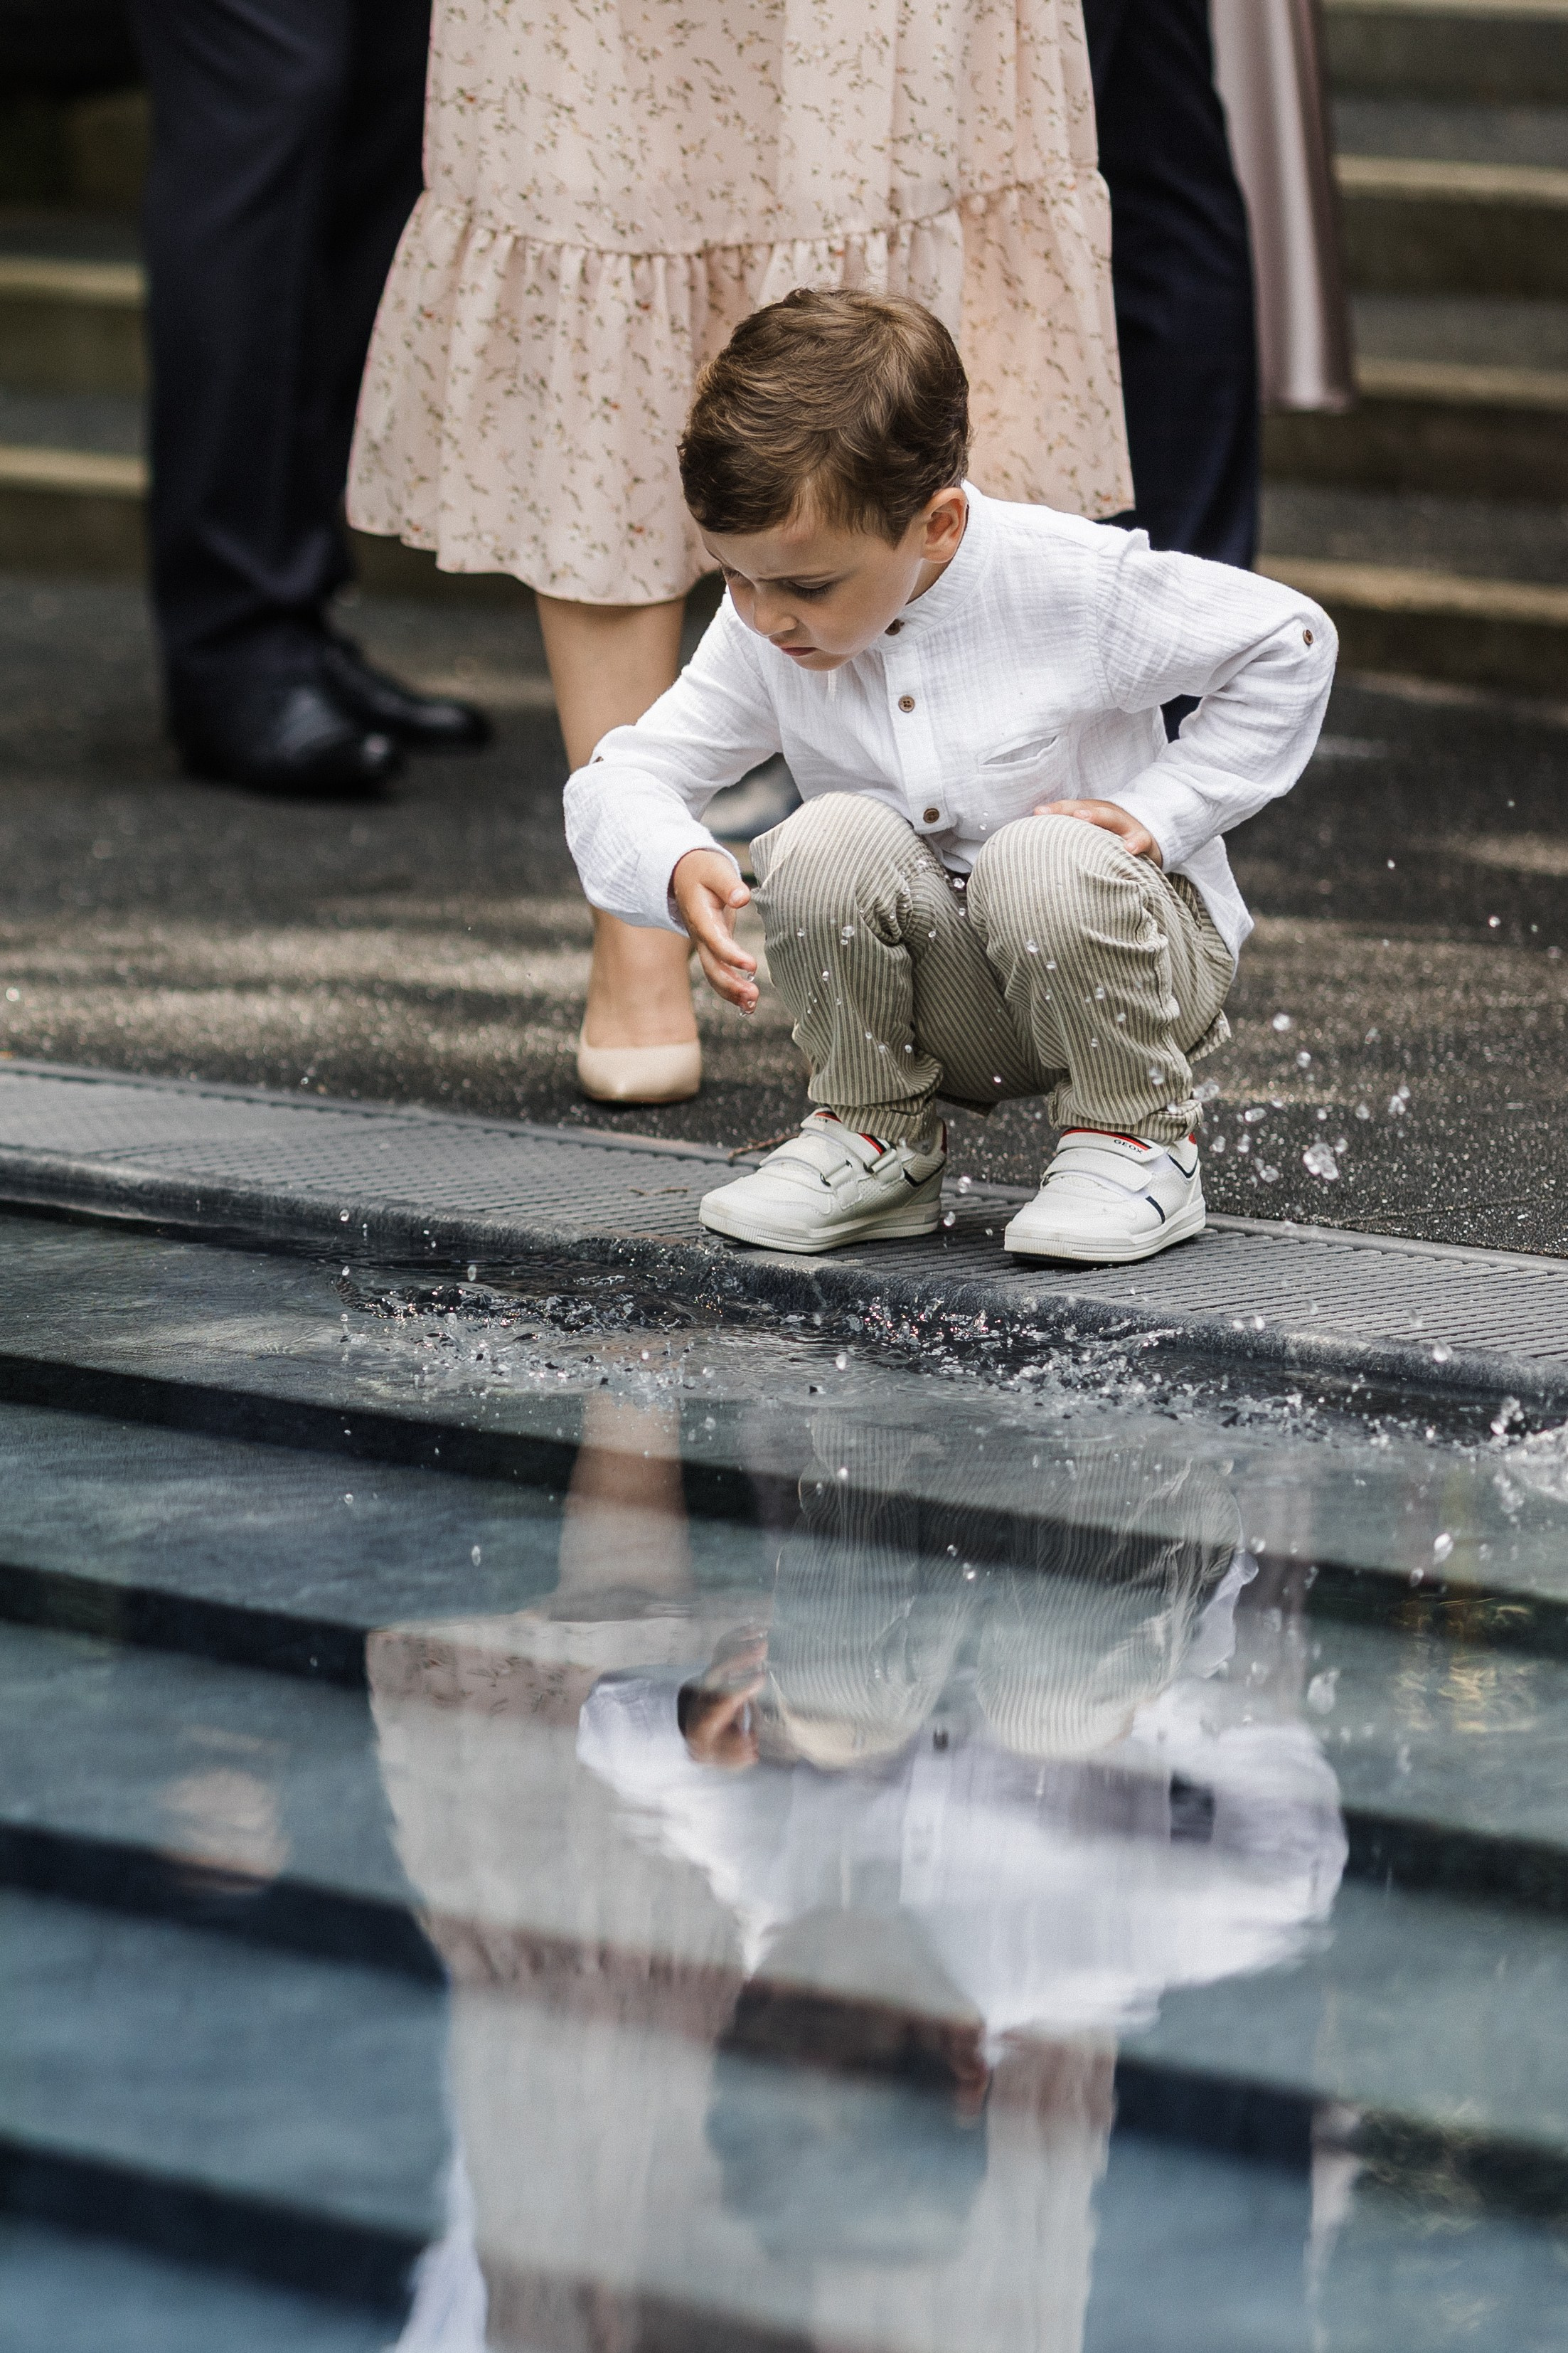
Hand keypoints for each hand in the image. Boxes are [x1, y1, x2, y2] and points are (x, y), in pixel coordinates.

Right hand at [672, 848, 758, 1010]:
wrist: (684, 874)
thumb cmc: (703, 870)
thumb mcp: (716, 870)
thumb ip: (729, 884)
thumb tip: (742, 898)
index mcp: (701, 916)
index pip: (715, 940)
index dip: (731, 955)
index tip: (751, 966)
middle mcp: (701, 936)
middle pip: (713, 966)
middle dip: (731, 984)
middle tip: (752, 996)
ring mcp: (705, 945)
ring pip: (715, 975)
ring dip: (732, 993)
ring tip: (751, 1005)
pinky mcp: (713, 948)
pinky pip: (719, 973)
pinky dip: (732, 990)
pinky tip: (747, 1003)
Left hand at [680, 1636, 766, 1768]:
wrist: (696, 1728)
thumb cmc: (715, 1742)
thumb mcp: (723, 1755)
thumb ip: (736, 1753)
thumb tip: (753, 1750)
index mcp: (709, 1715)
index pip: (724, 1698)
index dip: (743, 1686)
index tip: (762, 1677)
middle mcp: (707, 1692)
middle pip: (719, 1670)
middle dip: (739, 1657)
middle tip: (763, 1648)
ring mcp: (710, 1676)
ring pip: (720, 1654)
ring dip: (741, 1642)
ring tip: (763, 1635)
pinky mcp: (716, 1665)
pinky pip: (724, 1646)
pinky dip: (739, 1634)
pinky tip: (757, 1627)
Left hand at [1036, 797, 1162, 865]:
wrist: (1149, 843)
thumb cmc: (1112, 843)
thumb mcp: (1092, 837)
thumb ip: (1070, 838)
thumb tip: (1038, 846)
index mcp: (1093, 814)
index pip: (1070, 809)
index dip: (1054, 810)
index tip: (1037, 813)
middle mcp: (1108, 817)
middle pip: (1087, 808)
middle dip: (1068, 809)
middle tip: (1049, 813)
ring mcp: (1126, 827)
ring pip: (1112, 818)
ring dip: (1097, 816)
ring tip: (1083, 818)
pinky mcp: (1145, 840)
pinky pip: (1141, 840)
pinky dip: (1136, 843)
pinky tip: (1129, 849)